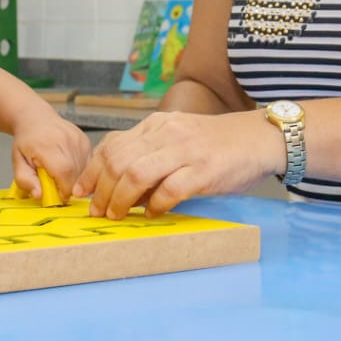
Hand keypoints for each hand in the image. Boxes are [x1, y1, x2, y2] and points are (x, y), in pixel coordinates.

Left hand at [10, 111, 91, 203]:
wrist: (36, 118)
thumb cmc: (27, 140)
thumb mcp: (18, 162)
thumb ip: (26, 181)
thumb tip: (39, 195)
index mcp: (48, 146)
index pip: (64, 173)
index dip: (63, 190)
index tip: (56, 195)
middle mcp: (67, 140)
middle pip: (77, 174)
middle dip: (68, 187)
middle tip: (55, 183)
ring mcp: (79, 140)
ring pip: (85, 171)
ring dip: (75, 179)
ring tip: (60, 171)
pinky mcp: (87, 141)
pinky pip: (89, 164)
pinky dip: (80, 171)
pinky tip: (68, 165)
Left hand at [73, 110, 284, 218]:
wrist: (259, 138)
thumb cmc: (217, 145)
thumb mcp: (177, 138)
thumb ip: (150, 153)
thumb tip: (119, 186)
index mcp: (157, 125)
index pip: (112, 145)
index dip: (92, 171)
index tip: (81, 192)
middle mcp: (166, 133)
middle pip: (118, 161)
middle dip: (101, 190)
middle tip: (97, 212)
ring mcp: (185, 151)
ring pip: (136, 174)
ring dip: (121, 200)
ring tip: (118, 215)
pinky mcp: (204, 170)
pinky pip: (170, 189)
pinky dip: (156, 204)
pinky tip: (153, 213)